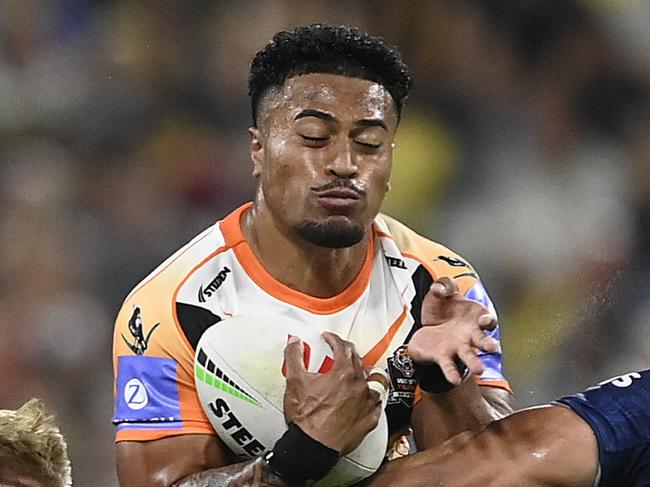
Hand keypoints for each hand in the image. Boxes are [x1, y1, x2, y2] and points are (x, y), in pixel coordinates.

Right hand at [282, 332, 381, 454]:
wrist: (312, 447)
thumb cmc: (306, 419)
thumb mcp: (294, 381)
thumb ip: (294, 356)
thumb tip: (295, 342)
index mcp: (343, 373)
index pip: (343, 347)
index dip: (334, 339)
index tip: (329, 339)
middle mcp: (359, 386)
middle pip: (359, 360)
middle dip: (348, 354)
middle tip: (338, 354)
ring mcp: (367, 403)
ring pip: (374, 381)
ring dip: (365, 375)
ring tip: (358, 374)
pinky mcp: (370, 420)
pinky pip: (377, 404)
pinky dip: (370, 398)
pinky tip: (364, 399)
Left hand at [408, 277, 498, 384]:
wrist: (425, 325)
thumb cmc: (441, 308)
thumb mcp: (440, 290)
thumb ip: (443, 285)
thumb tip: (440, 288)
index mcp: (473, 316)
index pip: (486, 319)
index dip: (488, 320)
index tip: (487, 320)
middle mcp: (469, 334)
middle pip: (482, 340)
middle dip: (488, 343)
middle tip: (493, 348)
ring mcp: (457, 346)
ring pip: (469, 356)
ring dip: (474, 362)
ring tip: (479, 370)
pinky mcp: (443, 355)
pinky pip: (448, 365)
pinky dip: (451, 372)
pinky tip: (454, 379)